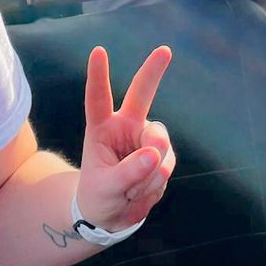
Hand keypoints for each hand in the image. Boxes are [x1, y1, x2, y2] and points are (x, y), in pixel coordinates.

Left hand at [74, 45, 174, 230]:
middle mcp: (126, 126)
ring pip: (159, 145)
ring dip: (148, 173)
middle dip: (154, 71)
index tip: (98, 51)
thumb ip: (127, 172)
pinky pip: (166, 166)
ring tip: (130, 190)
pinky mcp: (163, 155)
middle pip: (143, 94)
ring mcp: (147, 139)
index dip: (98, 75)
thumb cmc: (98, 196)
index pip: (99, 99)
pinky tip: (141, 192)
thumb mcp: (105, 189)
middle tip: (165, 50)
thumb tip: (155, 153)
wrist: (112, 215)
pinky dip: (155, 184)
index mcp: (102, 128)